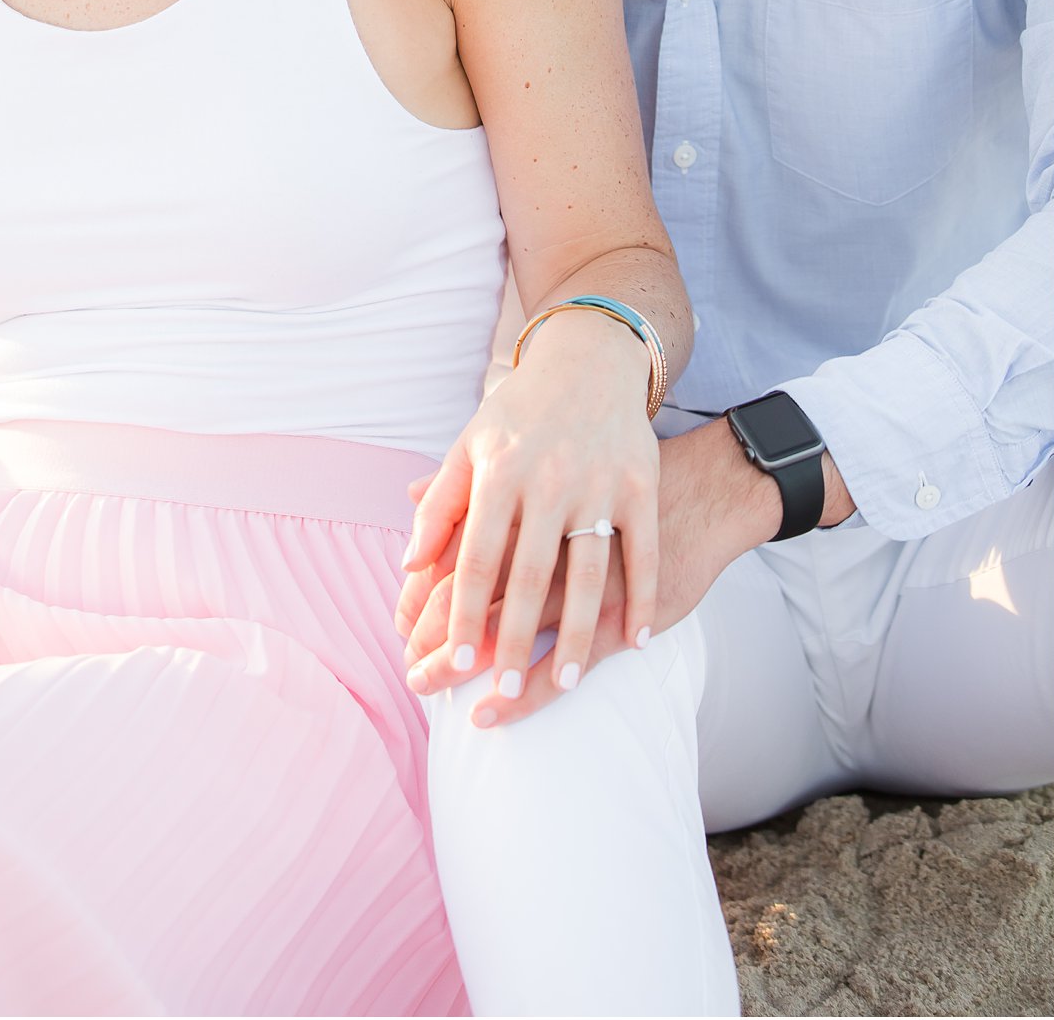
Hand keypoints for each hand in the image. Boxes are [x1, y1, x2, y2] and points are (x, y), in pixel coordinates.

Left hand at [396, 310, 659, 705]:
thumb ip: (439, 506)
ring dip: (577, 633)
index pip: (477, 556)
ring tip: (564, 684)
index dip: (465, 613)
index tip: (457, 663)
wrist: (591, 360)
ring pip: (589, 573)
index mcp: (500, 470)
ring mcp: (599, 483)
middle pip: (529, 574)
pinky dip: (644, 598)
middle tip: (499, 693)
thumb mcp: (470, 446)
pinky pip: (643, 551)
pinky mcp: (641, 485)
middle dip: (513, 638)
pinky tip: (636, 641)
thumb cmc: (520, 413)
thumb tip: (409, 566)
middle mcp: (548, 478)